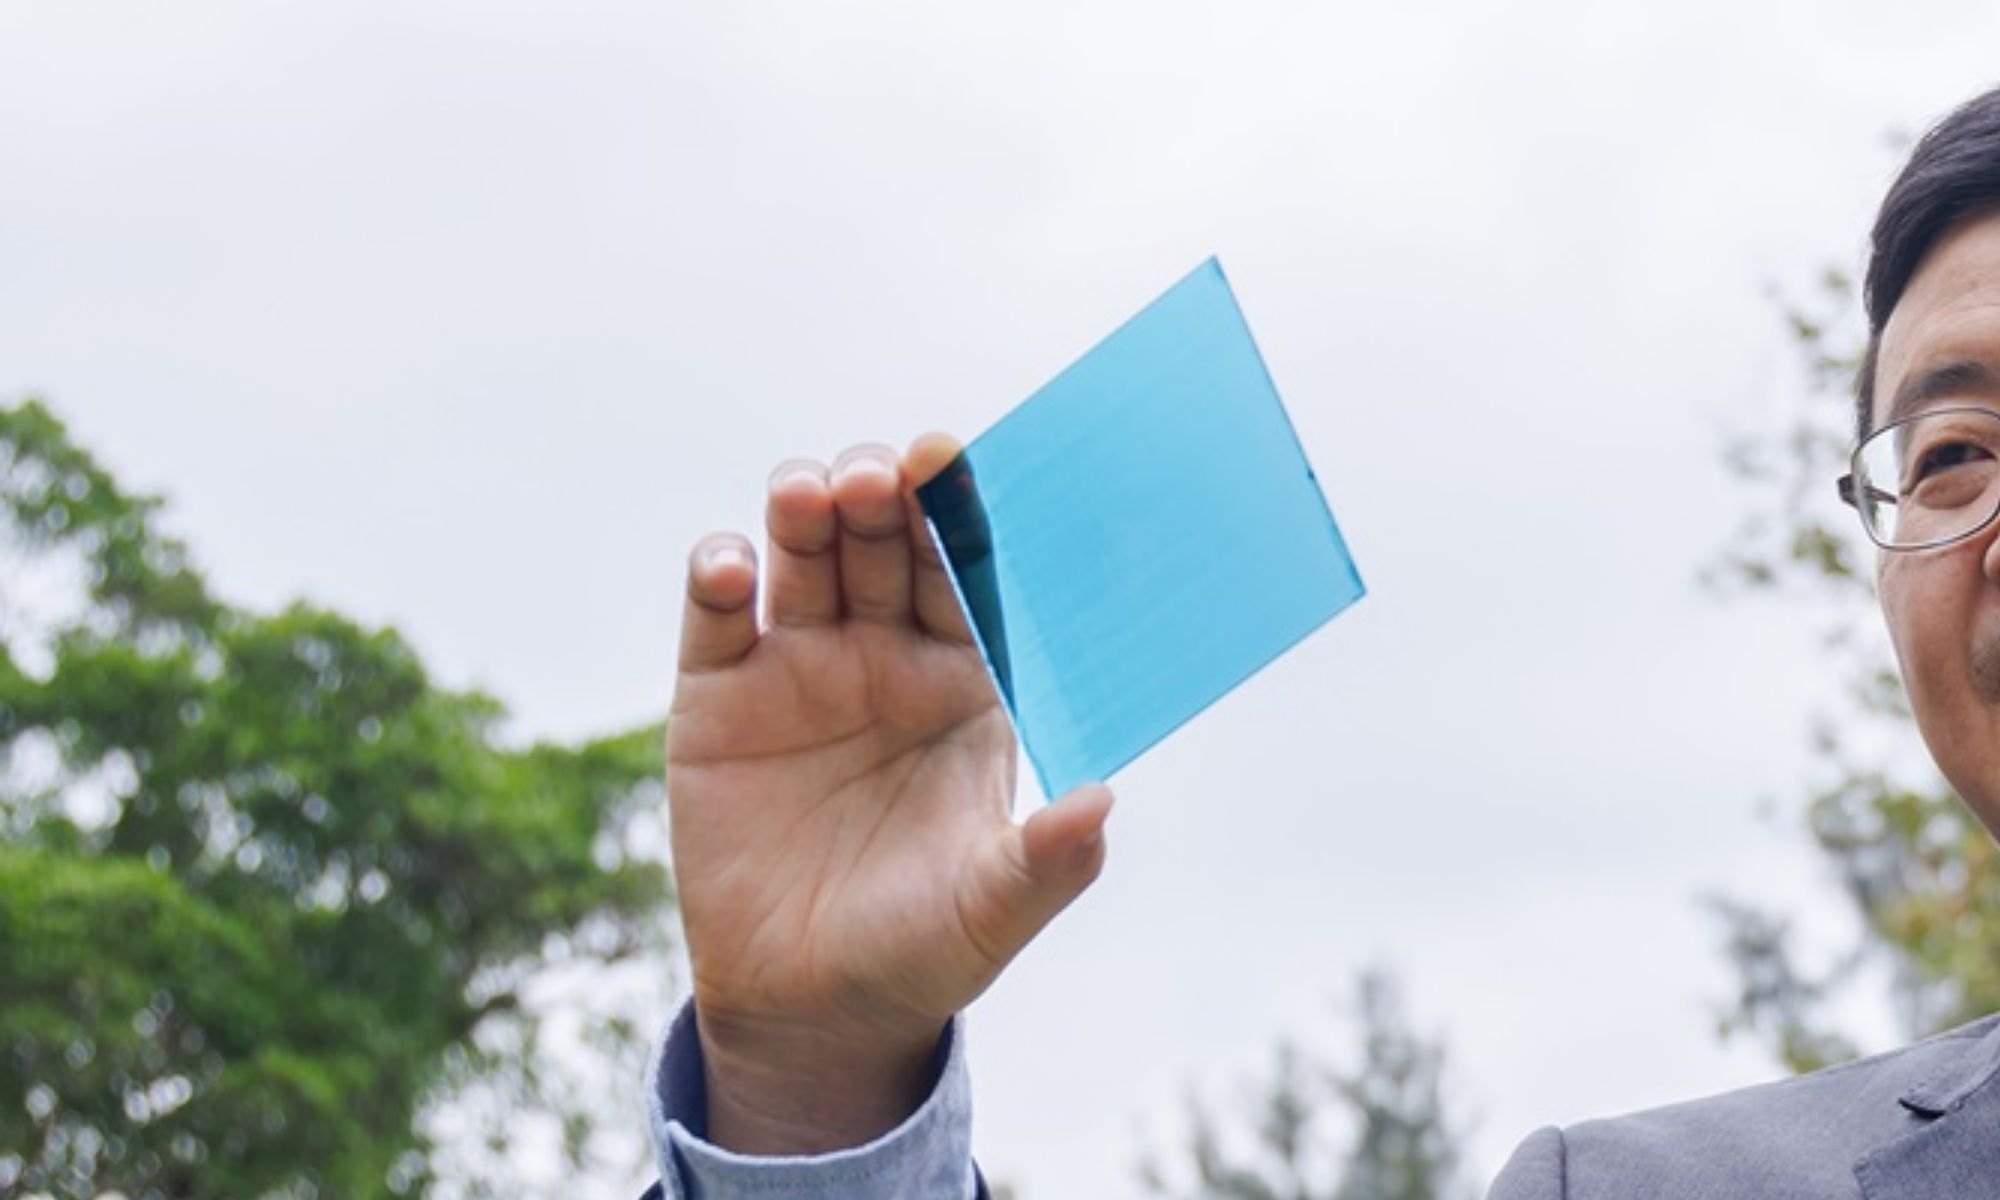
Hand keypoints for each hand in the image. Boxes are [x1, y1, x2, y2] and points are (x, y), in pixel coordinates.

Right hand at [667, 435, 1114, 1153]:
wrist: (811, 1006)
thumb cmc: (922, 949)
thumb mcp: (989, 911)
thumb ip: (1043, 861)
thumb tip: (1102, 805)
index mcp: (964, 683)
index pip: (968, 579)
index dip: (963, 522)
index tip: (958, 467)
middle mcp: (885, 655)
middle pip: (885, 546)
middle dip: (883, 499)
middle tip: (881, 474)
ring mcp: (799, 665)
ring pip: (804, 558)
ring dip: (805, 513)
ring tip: (809, 492)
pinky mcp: (717, 695)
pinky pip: (717, 619)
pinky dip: (719, 578)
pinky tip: (730, 567)